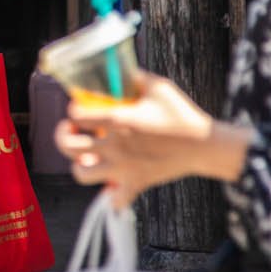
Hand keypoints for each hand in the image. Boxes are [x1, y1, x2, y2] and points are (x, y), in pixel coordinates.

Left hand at [53, 72, 244, 207]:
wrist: (206, 145)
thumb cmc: (182, 114)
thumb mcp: (158, 86)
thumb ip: (134, 77)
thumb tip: (118, 70)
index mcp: (118, 119)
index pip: (75, 114)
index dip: (74, 108)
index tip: (82, 107)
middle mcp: (115, 145)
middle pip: (67, 145)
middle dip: (64, 135)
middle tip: (75, 131)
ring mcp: (123, 168)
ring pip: (81, 172)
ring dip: (80, 164)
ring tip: (89, 156)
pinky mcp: (136, 184)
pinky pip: (113, 200)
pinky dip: (110, 195)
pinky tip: (114, 182)